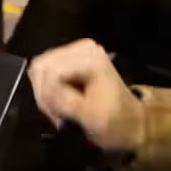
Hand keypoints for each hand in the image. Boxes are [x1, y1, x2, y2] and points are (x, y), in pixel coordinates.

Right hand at [27, 40, 144, 152]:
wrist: (131, 121)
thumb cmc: (116, 121)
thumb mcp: (92, 117)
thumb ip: (67, 102)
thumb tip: (45, 90)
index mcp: (90, 59)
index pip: (49, 70)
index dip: (47, 95)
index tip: (57, 117)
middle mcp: (83, 49)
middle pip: (41, 66)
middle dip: (44, 93)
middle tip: (57, 114)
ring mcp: (76, 52)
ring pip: (40, 68)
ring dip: (45, 93)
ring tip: (59, 110)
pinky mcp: (70, 59)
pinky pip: (45, 71)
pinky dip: (48, 90)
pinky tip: (60, 102)